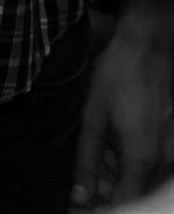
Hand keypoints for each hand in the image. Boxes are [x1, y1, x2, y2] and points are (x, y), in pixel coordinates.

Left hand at [75, 24, 173, 208]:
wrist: (146, 47)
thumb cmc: (116, 79)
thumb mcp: (92, 120)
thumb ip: (87, 163)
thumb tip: (79, 198)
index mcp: (143, 159)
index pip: (126, 202)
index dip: (101, 208)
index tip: (79, 205)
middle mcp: (164, 160)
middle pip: (137, 192)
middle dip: (108, 193)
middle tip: (81, 185)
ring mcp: (172, 149)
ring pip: (144, 178)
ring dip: (119, 176)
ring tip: (97, 158)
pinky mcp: (172, 138)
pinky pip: (151, 161)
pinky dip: (130, 161)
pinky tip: (112, 144)